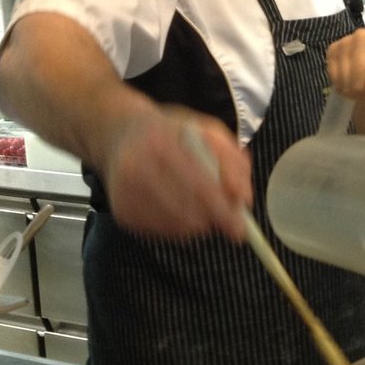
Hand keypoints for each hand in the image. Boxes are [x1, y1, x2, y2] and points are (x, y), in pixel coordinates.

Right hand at [102, 107, 252, 240]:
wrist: (120, 135)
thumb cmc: (171, 133)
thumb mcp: (207, 131)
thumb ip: (232, 161)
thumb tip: (244, 198)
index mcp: (161, 143)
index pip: (199, 185)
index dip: (223, 210)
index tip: (240, 229)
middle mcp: (137, 169)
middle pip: (188, 212)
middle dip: (214, 219)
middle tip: (227, 219)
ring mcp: (126, 193)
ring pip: (178, 227)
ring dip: (199, 223)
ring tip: (200, 204)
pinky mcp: (122, 212)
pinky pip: (163, 233)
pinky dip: (180, 226)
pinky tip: (178, 206)